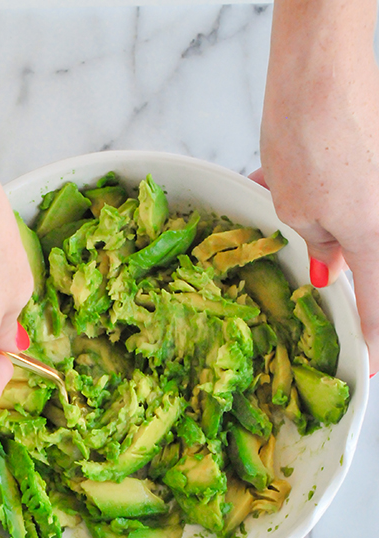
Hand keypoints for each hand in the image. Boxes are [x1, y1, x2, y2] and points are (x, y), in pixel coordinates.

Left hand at [257, 8, 378, 372]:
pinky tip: (278, 177)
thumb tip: (332, 267)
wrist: (323, 61)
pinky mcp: (373, 157)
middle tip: (310, 283)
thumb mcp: (295, 206)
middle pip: (366, 260)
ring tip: (279, 209)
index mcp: (374, 236)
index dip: (372, 341)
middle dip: (332, 271)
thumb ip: (317, 242)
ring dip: (314, 222)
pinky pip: (346, 191)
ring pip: (349, 221)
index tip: (369, 367)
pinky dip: (314, 193)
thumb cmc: (310, 131)